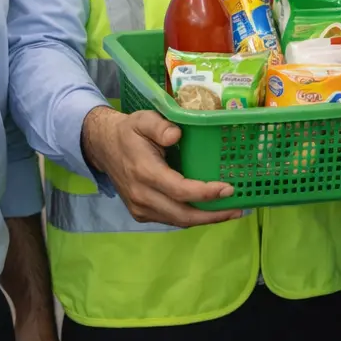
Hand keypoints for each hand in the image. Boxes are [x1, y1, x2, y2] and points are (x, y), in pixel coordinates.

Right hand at [81, 107, 243, 227]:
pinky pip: (171, 219)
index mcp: (144, 172)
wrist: (102, 147)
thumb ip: (159, 126)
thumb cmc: (128, 132)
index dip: (206, 193)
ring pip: (178, 221)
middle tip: (238, 209)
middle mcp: (142, 196)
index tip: (228, 188)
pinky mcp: (140, 213)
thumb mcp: (142, 119)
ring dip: (205, 219)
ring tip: (230, 212)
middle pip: (182, 215)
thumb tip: (176, 135)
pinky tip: (208, 210)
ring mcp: (140, 208)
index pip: (180, 190)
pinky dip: (191, 217)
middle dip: (212, 215)